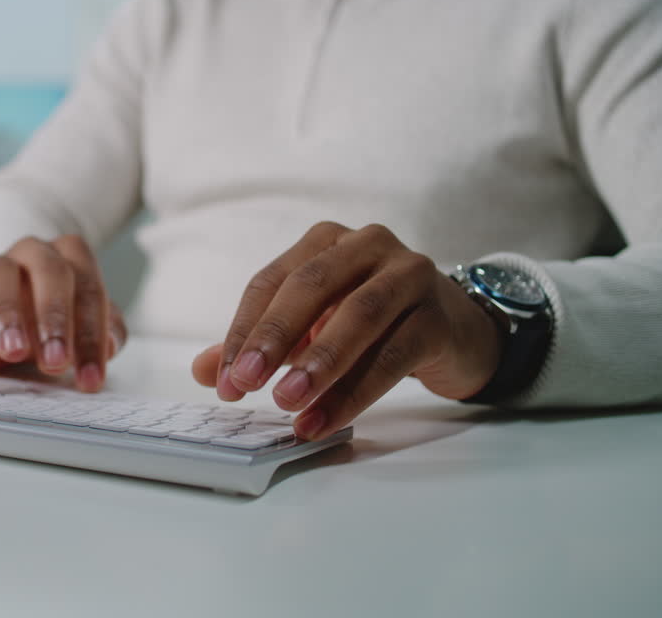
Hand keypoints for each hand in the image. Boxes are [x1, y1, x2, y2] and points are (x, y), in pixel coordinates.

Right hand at [0, 235, 126, 391]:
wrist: (10, 308)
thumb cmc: (52, 317)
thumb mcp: (83, 325)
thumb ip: (104, 332)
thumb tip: (109, 347)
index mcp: (71, 257)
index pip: (89, 289)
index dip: (92, 336)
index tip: (91, 378)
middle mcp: (34, 253)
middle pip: (49, 271)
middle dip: (54, 318)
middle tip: (56, 361)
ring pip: (0, 276)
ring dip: (8, 315)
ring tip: (13, 352)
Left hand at [191, 222, 504, 439]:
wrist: (456, 332)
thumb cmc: (371, 325)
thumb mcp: (311, 329)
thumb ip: (260, 345)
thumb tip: (205, 372)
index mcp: (325, 242)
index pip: (271, 281)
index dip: (244, 331)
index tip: (224, 380)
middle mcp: (368, 245)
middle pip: (310, 287)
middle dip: (273, 338)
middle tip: (245, 385)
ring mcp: (409, 276)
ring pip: (356, 317)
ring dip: (317, 364)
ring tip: (286, 404)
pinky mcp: (438, 317)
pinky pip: (392, 355)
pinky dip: (355, 393)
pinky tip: (325, 419)